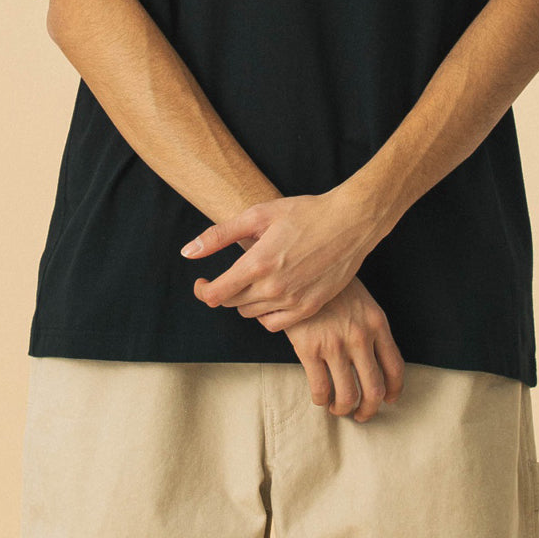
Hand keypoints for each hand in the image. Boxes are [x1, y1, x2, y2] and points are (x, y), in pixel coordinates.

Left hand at [181, 188, 379, 332]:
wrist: (350, 222)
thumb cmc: (304, 213)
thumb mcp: (258, 214)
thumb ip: (219, 235)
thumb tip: (188, 252)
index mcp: (257, 263)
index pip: (216, 295)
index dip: (202, 290)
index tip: (202, 282)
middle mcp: (273, 288)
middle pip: (232, 305)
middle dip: (224, 292)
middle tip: (228, 276)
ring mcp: (293, 301)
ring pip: (251, 314)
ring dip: (245, 301)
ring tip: (254, 280)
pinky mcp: (309, 308)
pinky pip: (274, 324)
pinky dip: (266, 313)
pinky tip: (270, 295)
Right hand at [283, 276, 405, 422]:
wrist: (301, 268)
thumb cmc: (332, 286)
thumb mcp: (362, 301)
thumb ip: (371, 329)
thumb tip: (378, 362)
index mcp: (377, 323)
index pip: (395, 368)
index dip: (393, 391)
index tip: (388, 399)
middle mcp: (360, 336)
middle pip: (374, 389)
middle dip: (368, 409)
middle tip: (361, 414)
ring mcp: (335, 344)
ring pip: (348, 395)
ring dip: (344, 408)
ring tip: (338, 407)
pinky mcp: (309, 349)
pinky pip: (321, 389)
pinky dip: (322, 400)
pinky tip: (320, 398)